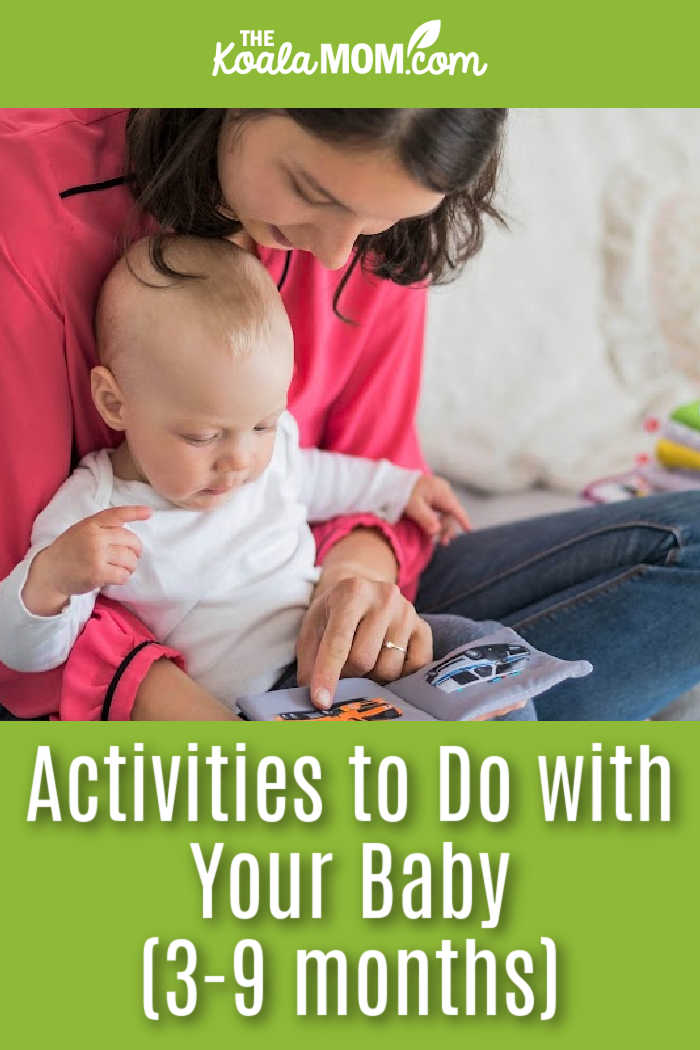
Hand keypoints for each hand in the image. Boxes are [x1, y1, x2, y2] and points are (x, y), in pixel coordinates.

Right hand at [22, 506, 151, 616]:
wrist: (50, 572)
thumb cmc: (69, 551)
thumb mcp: (81, 530)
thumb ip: (101, 527)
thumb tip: (127, 527)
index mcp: (91, 524)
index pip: (116, 514)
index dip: (134, 512)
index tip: (149, 512)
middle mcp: (94, 537)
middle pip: (130, 540)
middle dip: (136, 550)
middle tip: (131, 557)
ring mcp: (96, 555)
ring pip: (130, 559)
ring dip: (130, 566)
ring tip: (121, 568)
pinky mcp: (97, 573)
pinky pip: (123, 575)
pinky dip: (123, 577)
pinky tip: (114, 577)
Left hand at [296, 575, 432, 708]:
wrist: (363, 592)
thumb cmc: (333, 614)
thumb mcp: (312, 628)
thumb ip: (310, 662)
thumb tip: (316, 699)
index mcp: (352, 593)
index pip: (338, 642)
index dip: (327, 675)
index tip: (321, 702)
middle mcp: (384, 598)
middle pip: (364, 660)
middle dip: (348, 676)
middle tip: (343, 670)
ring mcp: (408, 613)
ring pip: (389, 669)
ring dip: (372, 677)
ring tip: (365, 662)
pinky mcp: (424, 629)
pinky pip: (413, 670)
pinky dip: (397, 677)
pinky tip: (385, 662)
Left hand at [405, 474, 470, 545]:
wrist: (391, 480)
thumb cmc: (402, 491)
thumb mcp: (413, 506)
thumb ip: (426, 519)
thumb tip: (438, 531)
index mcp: (441, 491)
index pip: (456, 508)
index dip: (463, 520)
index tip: (469, 530)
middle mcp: (442, 489)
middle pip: (450, 512)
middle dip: (447, 528)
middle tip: (443, 543)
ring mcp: (437, 490)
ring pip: (444, 511)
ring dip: (442, 524)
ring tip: (437, 538)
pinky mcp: (430, 493)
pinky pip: (438, 508)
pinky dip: (437, 518)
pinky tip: (433, 527)